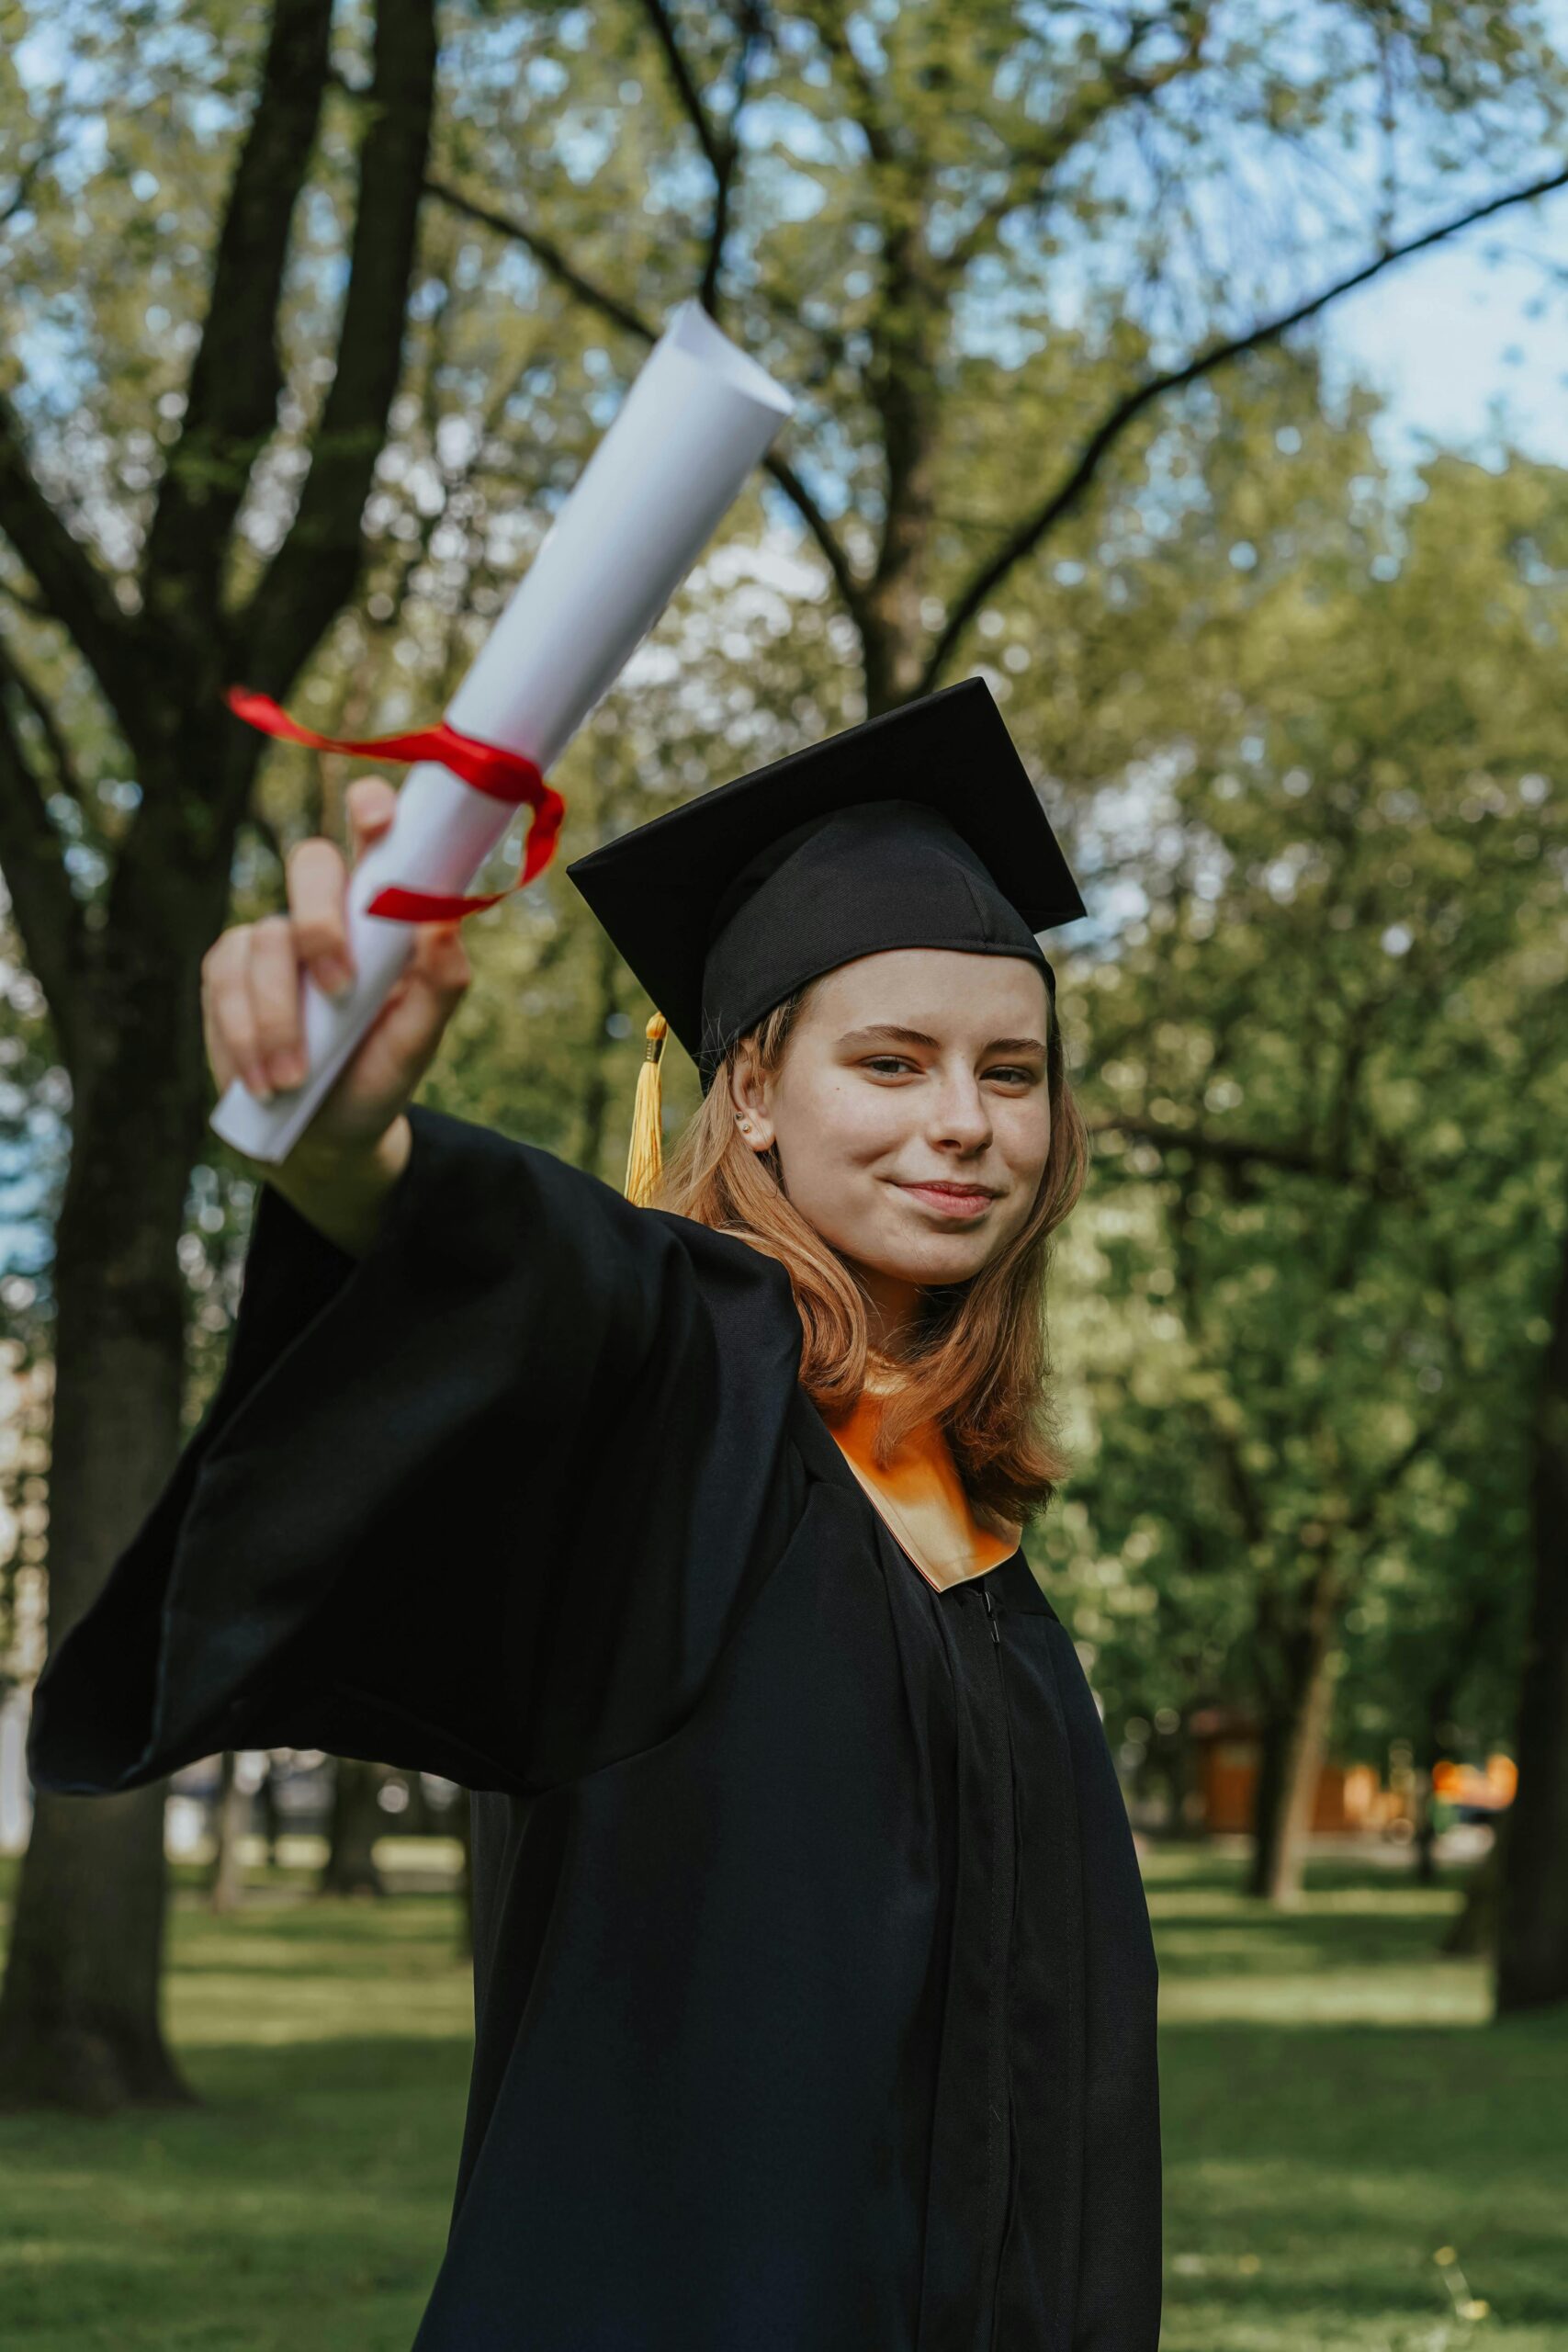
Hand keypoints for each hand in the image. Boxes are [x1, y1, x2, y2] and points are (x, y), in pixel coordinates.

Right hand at [201, 777, 471, 1171]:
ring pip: (265, 939)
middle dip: (321, 922)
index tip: (375, 817)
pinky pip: (225, 981)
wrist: (322, 1136)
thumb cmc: (378, 1076)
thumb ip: (441, 984)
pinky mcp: (226, 971)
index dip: (373, 809)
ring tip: (295, 1078)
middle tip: (338, 988)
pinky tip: (265, 1079)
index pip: (377, 837)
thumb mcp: (418, 1041)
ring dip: (280, 1017)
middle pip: (311, 863)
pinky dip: (245, 1035)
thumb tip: (444, 924)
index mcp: (381, 915)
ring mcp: (271, 937)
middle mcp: (325, 912)